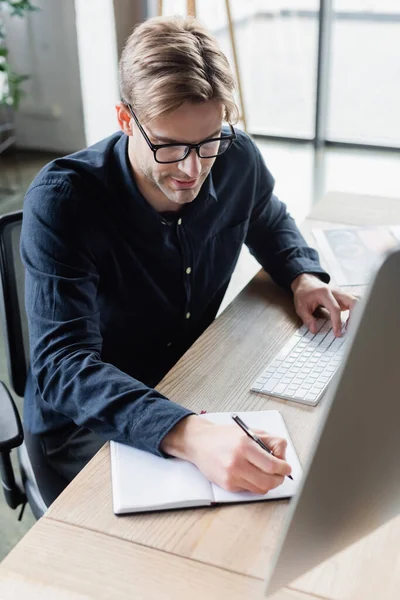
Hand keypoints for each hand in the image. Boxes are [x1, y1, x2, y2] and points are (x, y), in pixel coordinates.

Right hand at [160, 415, 291, 493]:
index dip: (284, 468)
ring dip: (268, 483)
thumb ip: (270, 441)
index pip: (273, 465)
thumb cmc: (224, 436)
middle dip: (279, 479)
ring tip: (266, 474)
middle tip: (280, 474)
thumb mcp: (249, 431)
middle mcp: (237, 462)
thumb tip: (283, 456)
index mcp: (245, 445)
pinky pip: (249, 490)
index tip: (286, 467)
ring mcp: (231, 475)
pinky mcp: (227, 485)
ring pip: (260, 488)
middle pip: (269, 481)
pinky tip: (250, 474)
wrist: (199, 443)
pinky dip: (254, 484)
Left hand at [291, 273, 356, 336]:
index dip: (337, 322)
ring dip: (356, 314)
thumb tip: (314, 330)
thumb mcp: (300, 306)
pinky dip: (355, 312)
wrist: (306, 282)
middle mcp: (336, 292)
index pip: (335, 308)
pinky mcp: (343, 297)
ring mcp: (341, 294)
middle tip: (348, 329)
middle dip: (354, 316)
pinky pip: (354, 304)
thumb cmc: (304, 292)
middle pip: (353, 301)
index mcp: (325, 293)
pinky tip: (349, 321)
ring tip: (349, 326)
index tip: (337, 333)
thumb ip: (307, 318)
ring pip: (356, 301)